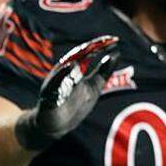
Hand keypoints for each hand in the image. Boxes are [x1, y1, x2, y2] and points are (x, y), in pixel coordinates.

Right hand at [14, 35, 119, 150]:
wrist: (57, 127)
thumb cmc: (75, 104)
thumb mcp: (94, 86)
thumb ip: (104, 71)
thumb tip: (116, 54)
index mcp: (75, 69)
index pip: (88, 52)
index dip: (101, 45)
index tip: (115, 39)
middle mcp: (64, 72)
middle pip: (77, 56)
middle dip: (91, 47)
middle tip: (105, 41)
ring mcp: (55, 83)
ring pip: (66, 67)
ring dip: (78, 58)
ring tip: (90, 50)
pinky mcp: (49, 96)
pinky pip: (54, 84)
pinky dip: (62, 75)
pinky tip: (70, 67)